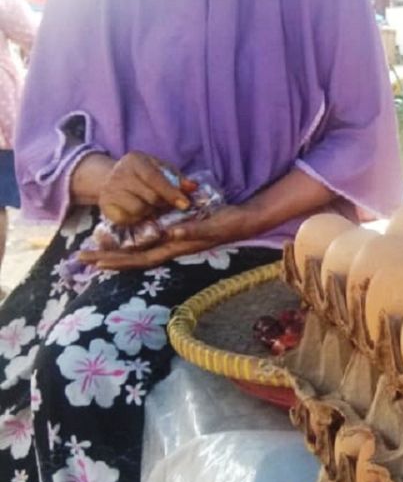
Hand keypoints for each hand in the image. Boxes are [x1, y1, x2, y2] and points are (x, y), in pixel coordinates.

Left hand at [78, 204, 254, 270]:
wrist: (242, 220)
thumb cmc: (227, 223)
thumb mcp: (211, 227)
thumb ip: (193, 231)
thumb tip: (170, 233)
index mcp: (175, 247)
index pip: (141, 258)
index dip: (119, 260)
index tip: (96, 261)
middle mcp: (170, 247)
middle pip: (133, 258)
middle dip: (107, 258)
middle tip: (81, 257)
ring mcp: (172, 241)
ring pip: (138, 251)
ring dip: (115, 252)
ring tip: (94, 251)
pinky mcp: (175, 233)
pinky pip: (148, 241)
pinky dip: (131, 242)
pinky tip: (122, 241)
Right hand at [98, 152, 190, 225]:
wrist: (111, 177)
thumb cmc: (144, 173)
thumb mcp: (161, 169)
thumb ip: (178, 178)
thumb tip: (193, 187)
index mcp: (135, 160)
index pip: (155, 178)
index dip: (172, 193)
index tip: (185, 205)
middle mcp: (119, 173)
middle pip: (150, 196)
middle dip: (163, 203)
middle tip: (165, 204)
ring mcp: (109, 190)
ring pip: (139, 209)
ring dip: (149, 211)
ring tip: (149, 205)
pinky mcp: (105, 205)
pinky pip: (127, 218)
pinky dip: (137, 218)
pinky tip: (138, 211)